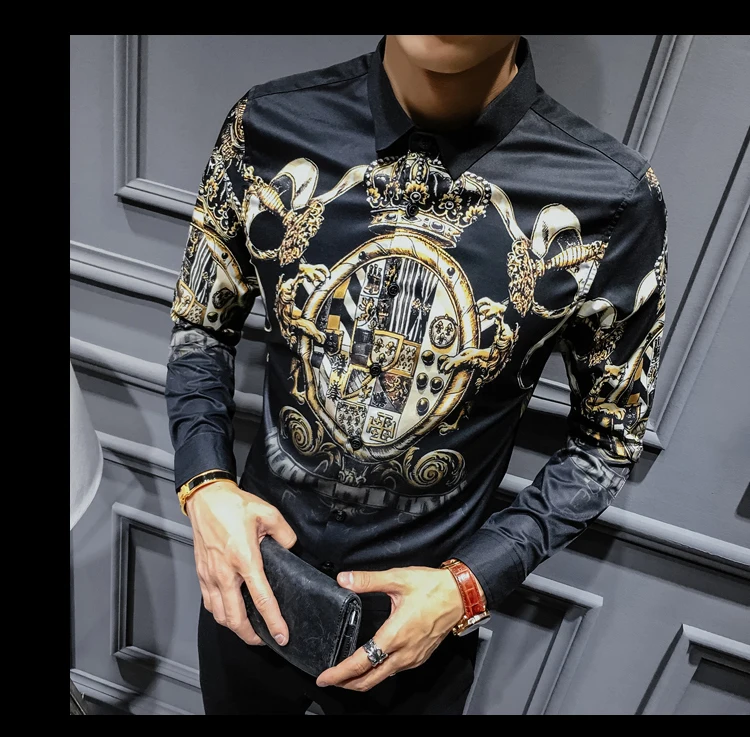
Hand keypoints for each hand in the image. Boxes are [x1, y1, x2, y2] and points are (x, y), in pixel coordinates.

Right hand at [186, 481, 296, 645]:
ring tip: (249, 629)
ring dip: (234, 627)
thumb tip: (291, 547)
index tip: (282, 636)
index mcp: (245, 559)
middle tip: (266, 639)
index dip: (273, 622)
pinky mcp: (201, 574)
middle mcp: (225, 572)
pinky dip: (220, 614)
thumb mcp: (268, 513)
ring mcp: (210, 575)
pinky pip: (209, 603)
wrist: (206, 498)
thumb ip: (285, 533)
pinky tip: (230, 611)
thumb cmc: (234, 505)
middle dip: (251, 636)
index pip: (261, 599)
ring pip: (219, 615)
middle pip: (235, 619)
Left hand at [315, 566, 464, 691]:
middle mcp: (404, 652)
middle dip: (347, 683)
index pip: (361, 663)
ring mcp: (413, 657)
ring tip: (346, 675)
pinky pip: (395, 671)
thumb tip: (344, 579)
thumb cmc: (432, 587)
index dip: (340, 673)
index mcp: (395, 635)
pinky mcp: (420, 656)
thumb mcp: (397, 578)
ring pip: (382, 677)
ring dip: (362, 679)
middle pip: (369, 679)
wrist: (460, 595)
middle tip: (329, 681)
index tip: (324, 677)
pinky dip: (378, 673)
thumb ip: (368, 580)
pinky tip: (372, 664)